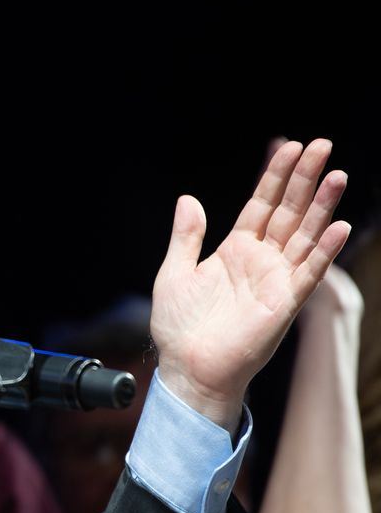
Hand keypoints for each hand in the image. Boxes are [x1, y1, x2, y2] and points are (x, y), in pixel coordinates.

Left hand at [150, 139, 349, 432]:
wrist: (186, 367)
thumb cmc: (178, 326)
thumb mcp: (174, 273)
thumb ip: (186, 237)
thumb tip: (187, 199)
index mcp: (235, 249)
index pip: (261, 204)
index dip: (275, 176)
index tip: (289, 147)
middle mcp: (261, 260)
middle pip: (289, 211)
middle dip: (305, 179)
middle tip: (321, 145)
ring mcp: (276, 279)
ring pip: (305, 235)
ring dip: (321, 207)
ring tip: (336, 175)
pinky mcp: (284, 303)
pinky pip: (308, 272)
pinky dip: (323, 251)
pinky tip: (338, 227)